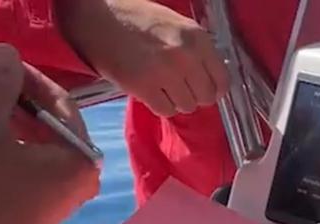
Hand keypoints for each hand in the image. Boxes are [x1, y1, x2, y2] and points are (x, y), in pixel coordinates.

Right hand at [0, 44, 99, 223]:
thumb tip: (6, 52)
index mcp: (81, 159)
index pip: (59, 101)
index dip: (24, 77)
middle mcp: (79, 177)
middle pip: (41, 121)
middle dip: (0, 102)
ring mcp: (59, 194)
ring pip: (25, 140)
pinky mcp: (37, 205)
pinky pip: (19, 162)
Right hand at [59, 0, 226, 116]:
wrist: (97, 17)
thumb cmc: (135, 19)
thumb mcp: (176, 25)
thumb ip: (196, 50)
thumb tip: (210, 77)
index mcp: (197, 38)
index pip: (222, 81)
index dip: (213, 88)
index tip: (202, 88)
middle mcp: (185, 56)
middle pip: (206, 97)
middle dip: (193, 95)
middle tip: (178, 87)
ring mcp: (165, 73)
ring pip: (186, 107)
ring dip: (175, 101)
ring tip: (161, 86)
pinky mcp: (144, 87)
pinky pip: (165, 110)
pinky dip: (159, 105)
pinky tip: (150, 91)